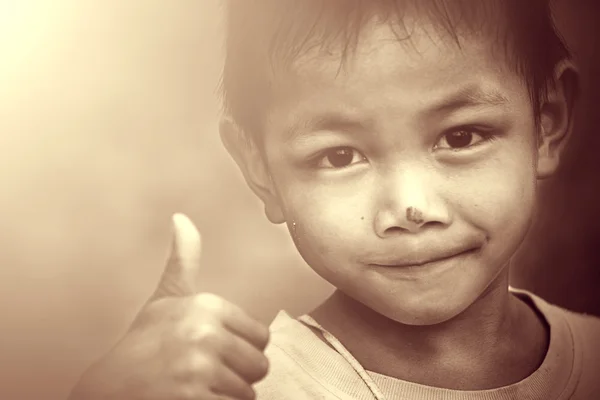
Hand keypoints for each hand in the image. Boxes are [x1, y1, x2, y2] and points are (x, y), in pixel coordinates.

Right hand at [68, 213, 269, 399]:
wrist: (108, 385)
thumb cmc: (142, 344)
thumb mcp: (165, 298)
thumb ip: (183, 260)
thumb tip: (181, 218)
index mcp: (207, 306)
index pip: (261, 338)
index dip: (242, 350)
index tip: (213, 351)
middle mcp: (205, 333)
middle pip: (258, 366)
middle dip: (237, 375)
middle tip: (204, 373)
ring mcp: (199, 368)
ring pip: (247, 393)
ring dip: (225, 395)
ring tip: (195, 387)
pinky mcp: (193, 398)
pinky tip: (193, 399)